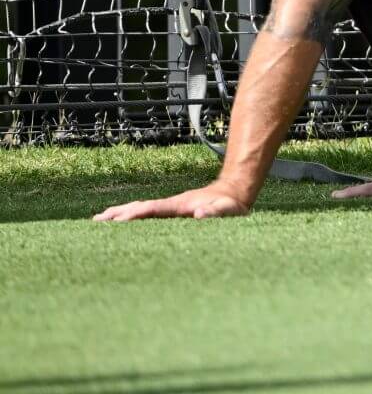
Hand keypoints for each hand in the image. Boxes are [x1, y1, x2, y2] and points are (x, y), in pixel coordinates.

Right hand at [94, 183, 251, 222]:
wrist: (234, 192)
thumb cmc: (231, 205)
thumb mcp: (228, 210)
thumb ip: (216, 212)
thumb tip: (199, 214)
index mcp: (180, 205)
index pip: (153, 209)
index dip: (136, 215)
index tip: (117, 220)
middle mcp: (171, 204)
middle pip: (140, 207)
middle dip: (118, 213)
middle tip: (95, 221)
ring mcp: (169, 206)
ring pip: (140, 208)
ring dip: (120, 213)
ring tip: (98, 221)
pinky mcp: (170, 211)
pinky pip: (146, 213)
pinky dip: (129, 216)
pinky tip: (119, 222)